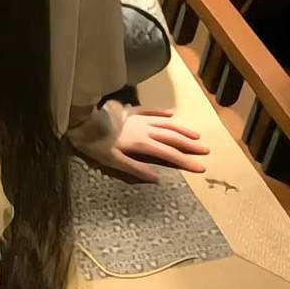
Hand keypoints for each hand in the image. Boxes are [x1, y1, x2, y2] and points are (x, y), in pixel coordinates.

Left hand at [67, 101, 208, 182]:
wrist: (83, 119)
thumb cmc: (95, 143)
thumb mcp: (113, 161)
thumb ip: (135, 168)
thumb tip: (157, 177)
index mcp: (142, 143)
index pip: (169, 153)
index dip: (186, 160)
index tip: (201, 167)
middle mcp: (145, 129)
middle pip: (172, 137)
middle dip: (190, 145)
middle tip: (206, 150)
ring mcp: (139, 118)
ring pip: (165, 123)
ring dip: (181, 129)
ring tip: (196, 134)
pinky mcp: (131, 111)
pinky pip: (151, 111)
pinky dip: (163, 113)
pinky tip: (172, 113)